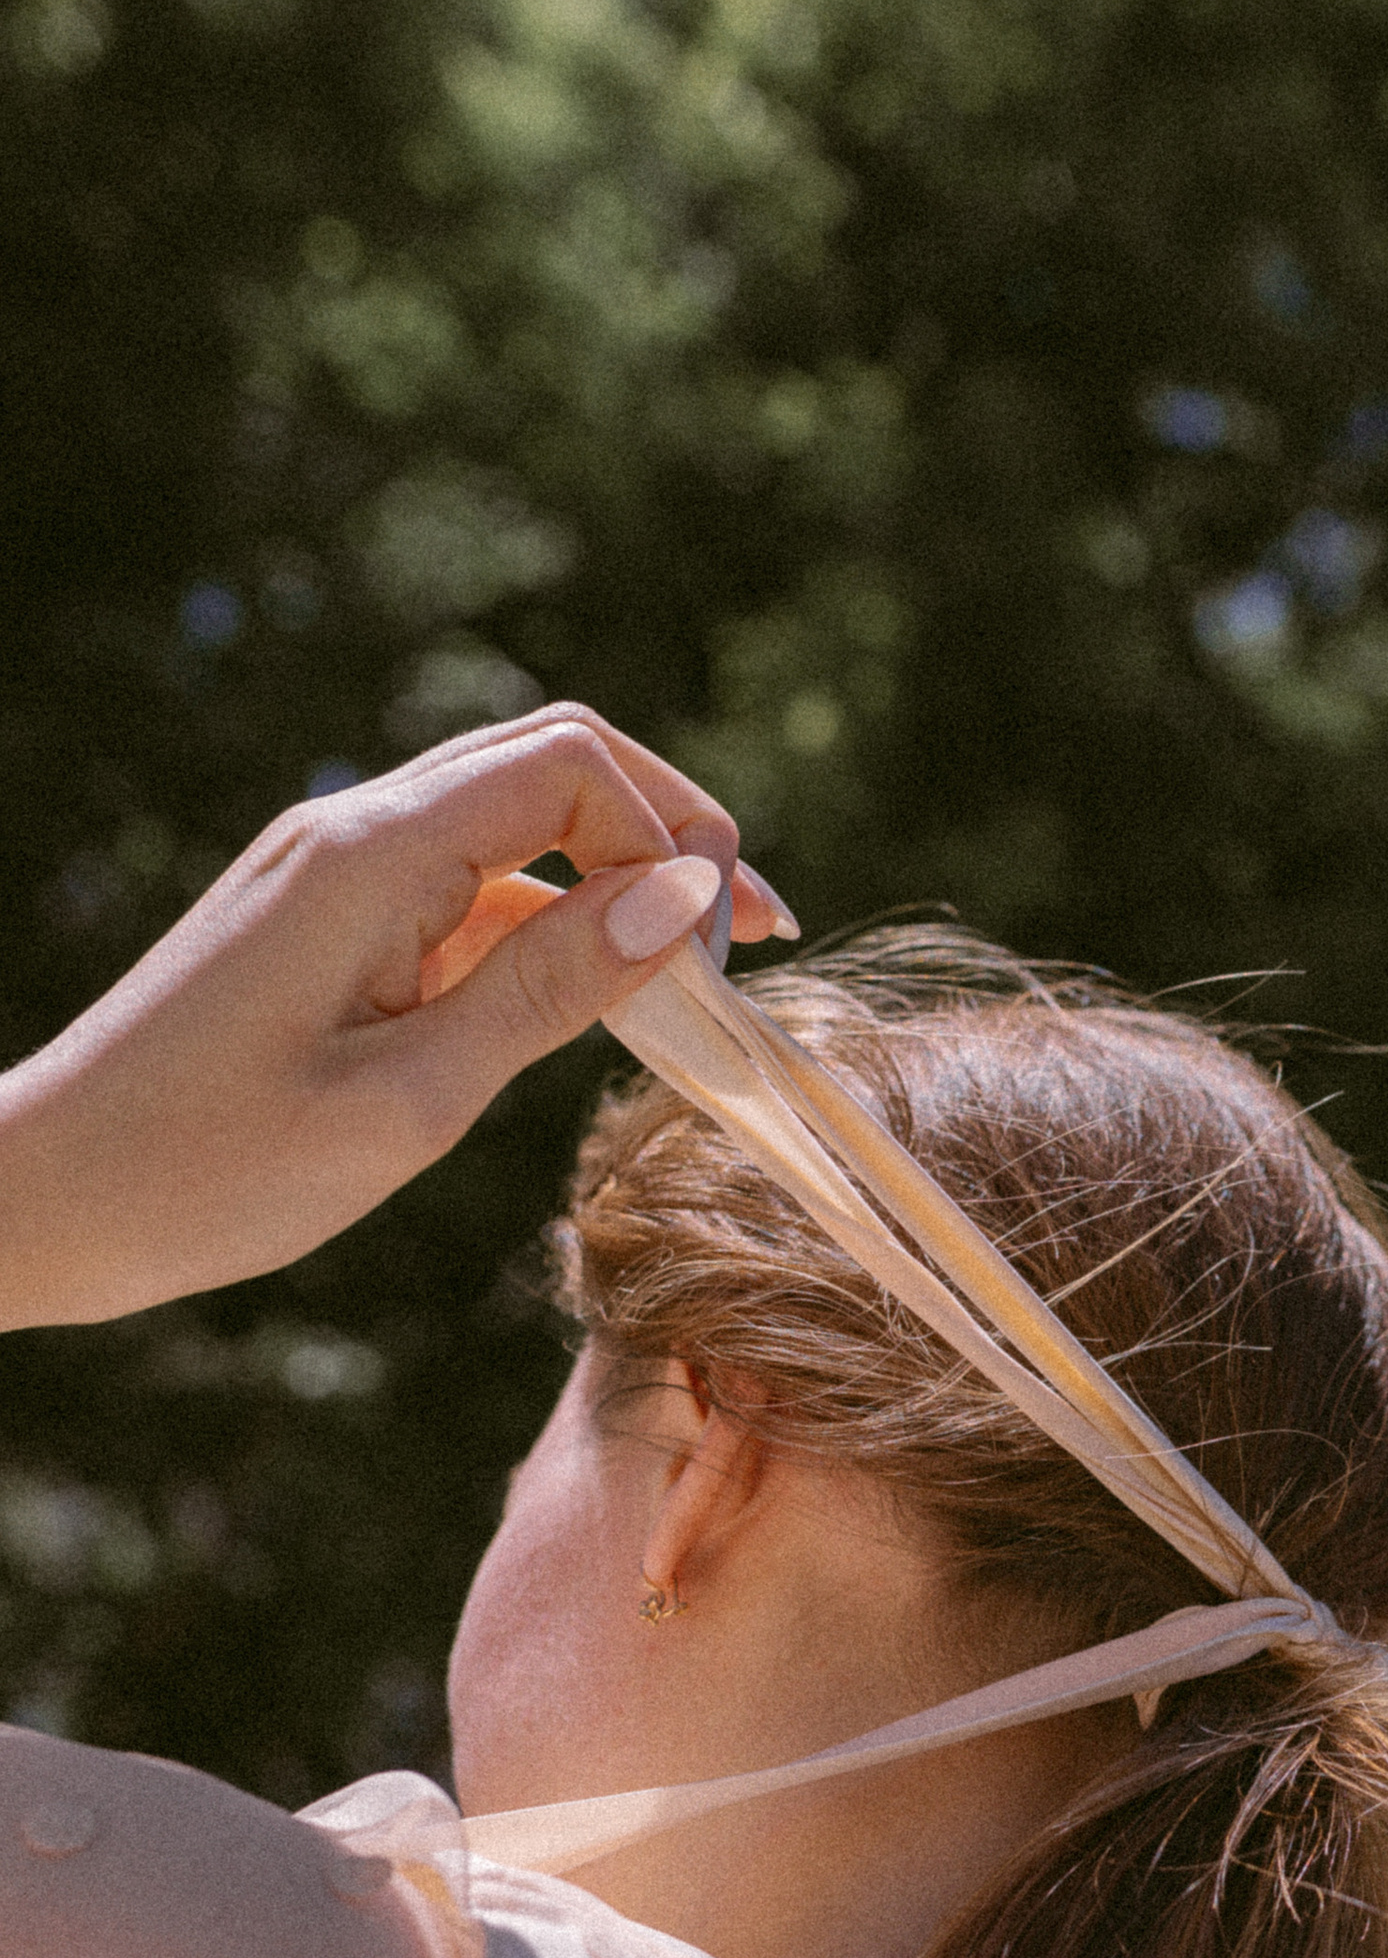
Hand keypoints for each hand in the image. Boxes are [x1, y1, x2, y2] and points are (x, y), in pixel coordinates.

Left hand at [0, 707, 793, 1327]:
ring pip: (515, 821)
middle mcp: (352, 830)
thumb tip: (684, 899)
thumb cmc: (210, 1171)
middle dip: (667, 831)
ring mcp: (335, 870)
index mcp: (369, 855)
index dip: (675, 835)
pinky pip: (466, 886)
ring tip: (688, 990)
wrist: (47, 1198)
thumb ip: (550, 990)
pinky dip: (548, 929)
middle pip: (552, 758)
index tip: (726, 956)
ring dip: (615, 882)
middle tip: (747, 942)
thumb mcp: (410, 1101)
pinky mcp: (327, 918)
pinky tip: (591, 1010)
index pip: (569, 765)